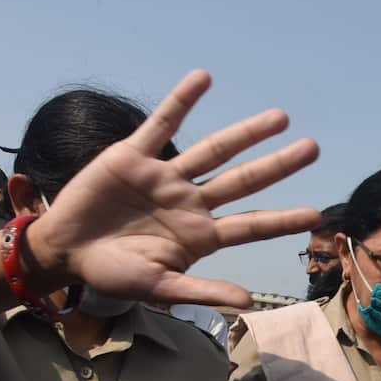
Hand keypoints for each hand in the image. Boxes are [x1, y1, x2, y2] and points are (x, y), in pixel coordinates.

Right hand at [27, 70, 320, 310]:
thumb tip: (246, 302)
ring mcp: (166, 177)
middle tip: (312, 149)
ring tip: (280, 118)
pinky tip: (203, 78)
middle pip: (244, 180)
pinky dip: (182, 101)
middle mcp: (190, 202)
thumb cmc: (113, 275)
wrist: (66, 252)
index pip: (250, 225)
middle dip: (277, 165)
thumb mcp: (159, 288)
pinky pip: (162, 123)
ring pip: (214, 149)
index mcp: (200, 235)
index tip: (314, 215)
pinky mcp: (134, 156)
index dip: (281, 219)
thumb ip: (202, 291)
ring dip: (246, 133)